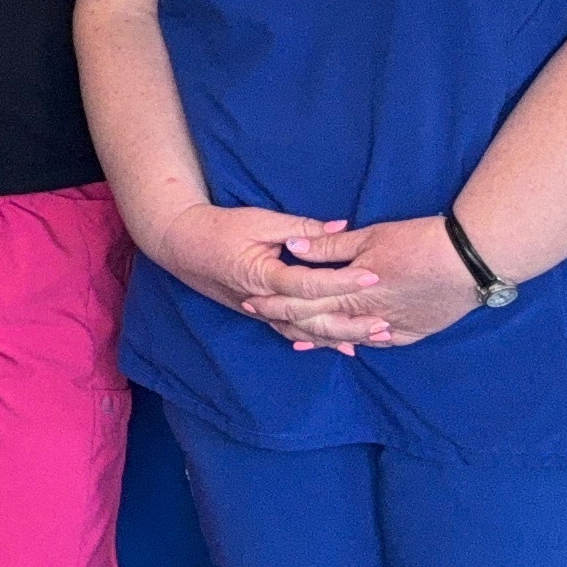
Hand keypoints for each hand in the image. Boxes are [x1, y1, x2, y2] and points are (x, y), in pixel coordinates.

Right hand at [146, 203, 361, 346]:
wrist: (181, 245)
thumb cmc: (219, 227)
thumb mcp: (260, 221)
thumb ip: (301, 228)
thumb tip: (341, 228)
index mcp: (262, 275)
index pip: (308, 284)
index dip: (341, 280)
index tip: (373, 276)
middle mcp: (262, 301)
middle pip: (311, 320)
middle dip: (350, 322)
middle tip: (385, 322)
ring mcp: (260, 313)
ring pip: (304, 334)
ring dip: (340, 337)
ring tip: (374, 338)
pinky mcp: (261, 315)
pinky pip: (294, 333)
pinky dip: (320, 340)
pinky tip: (345, 346)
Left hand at [246, 215, 482, 350]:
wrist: (473, 260)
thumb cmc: (421, 241)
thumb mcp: (372, 236)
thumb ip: (330, 246)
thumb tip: (293, 247)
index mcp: (353, 289)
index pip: (304, 301)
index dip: (276, 302)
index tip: (252, 299)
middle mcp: (368, 315)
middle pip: (320, 323)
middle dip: (289, 321)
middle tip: (264, 317)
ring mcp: (392, 328)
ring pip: (346, 338)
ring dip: (321, 337)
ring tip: (297, 337)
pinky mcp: (413, 333)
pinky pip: (377, 343)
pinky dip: (357, 342)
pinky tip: (347, 344)